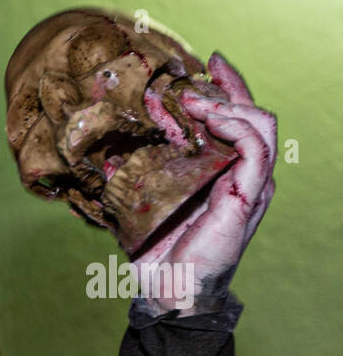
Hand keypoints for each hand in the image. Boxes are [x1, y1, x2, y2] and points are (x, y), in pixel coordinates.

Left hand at [132, 52, 275, 311]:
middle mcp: (242, 174)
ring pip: (260, 125)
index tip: (202, 64)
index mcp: (222, 173)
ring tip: (196, 98)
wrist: (167, 291)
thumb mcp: (140, 205)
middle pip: (251, 115)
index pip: (233, 121)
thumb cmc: (155, 253)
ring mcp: (250, 184)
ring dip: (230, 103)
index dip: (223, 89)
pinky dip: (236, 126)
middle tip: (201, 70)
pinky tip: (210, 118)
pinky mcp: (248, 196)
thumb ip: (130, 178)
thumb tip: (94, 158)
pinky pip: (256, 150)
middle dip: (229, 87)